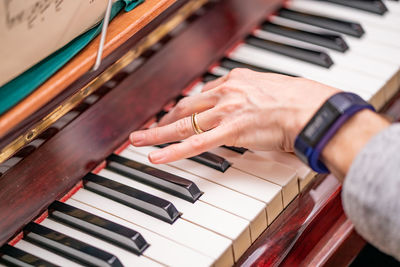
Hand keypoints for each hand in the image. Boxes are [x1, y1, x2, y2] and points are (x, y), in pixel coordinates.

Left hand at [130, 68, 339, 163]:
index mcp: (236, 81)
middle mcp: (226, 93)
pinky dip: (172, 150)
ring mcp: (226, 112)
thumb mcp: (270, 90)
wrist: (313, 109)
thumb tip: (247, 106)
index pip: (202, 95)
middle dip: (164, 119)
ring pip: (183, 124)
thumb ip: (252, 96)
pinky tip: (155, 156)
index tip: (177, 115)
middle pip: (186, 107)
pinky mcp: (230, 131)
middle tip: (149, 128)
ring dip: (157, 133)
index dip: (186, 108)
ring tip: (138, 141)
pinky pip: (195, 144)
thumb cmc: (299, 101)